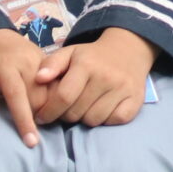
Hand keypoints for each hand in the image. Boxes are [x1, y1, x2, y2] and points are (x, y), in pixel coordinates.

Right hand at [0, 28, 45, 145]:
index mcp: (27, 63)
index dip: (43, 108)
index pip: (38, 89)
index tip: (48, 126)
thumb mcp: (37, 57)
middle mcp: (5, 66)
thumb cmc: (18, 53)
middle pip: (15, 92)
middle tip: (31, 142)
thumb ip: (49, 78)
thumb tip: (64, 104)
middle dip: (23, 118)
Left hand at [34, 27, 153, 127]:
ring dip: (84, 118)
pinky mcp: (135, 101)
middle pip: (76, 112)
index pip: (64, 97)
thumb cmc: (92, 56)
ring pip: (93, 120)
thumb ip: (51, 64)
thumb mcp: (70, 53)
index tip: (41, 117)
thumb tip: (38, 78)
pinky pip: (112, 121)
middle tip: (64, 110)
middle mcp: (106, 77)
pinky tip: (100, 109)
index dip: (49, 111)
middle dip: (65, 115)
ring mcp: (122, 90)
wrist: (128, 50)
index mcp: (86, 64)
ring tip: (83, 107)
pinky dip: (104, 120)